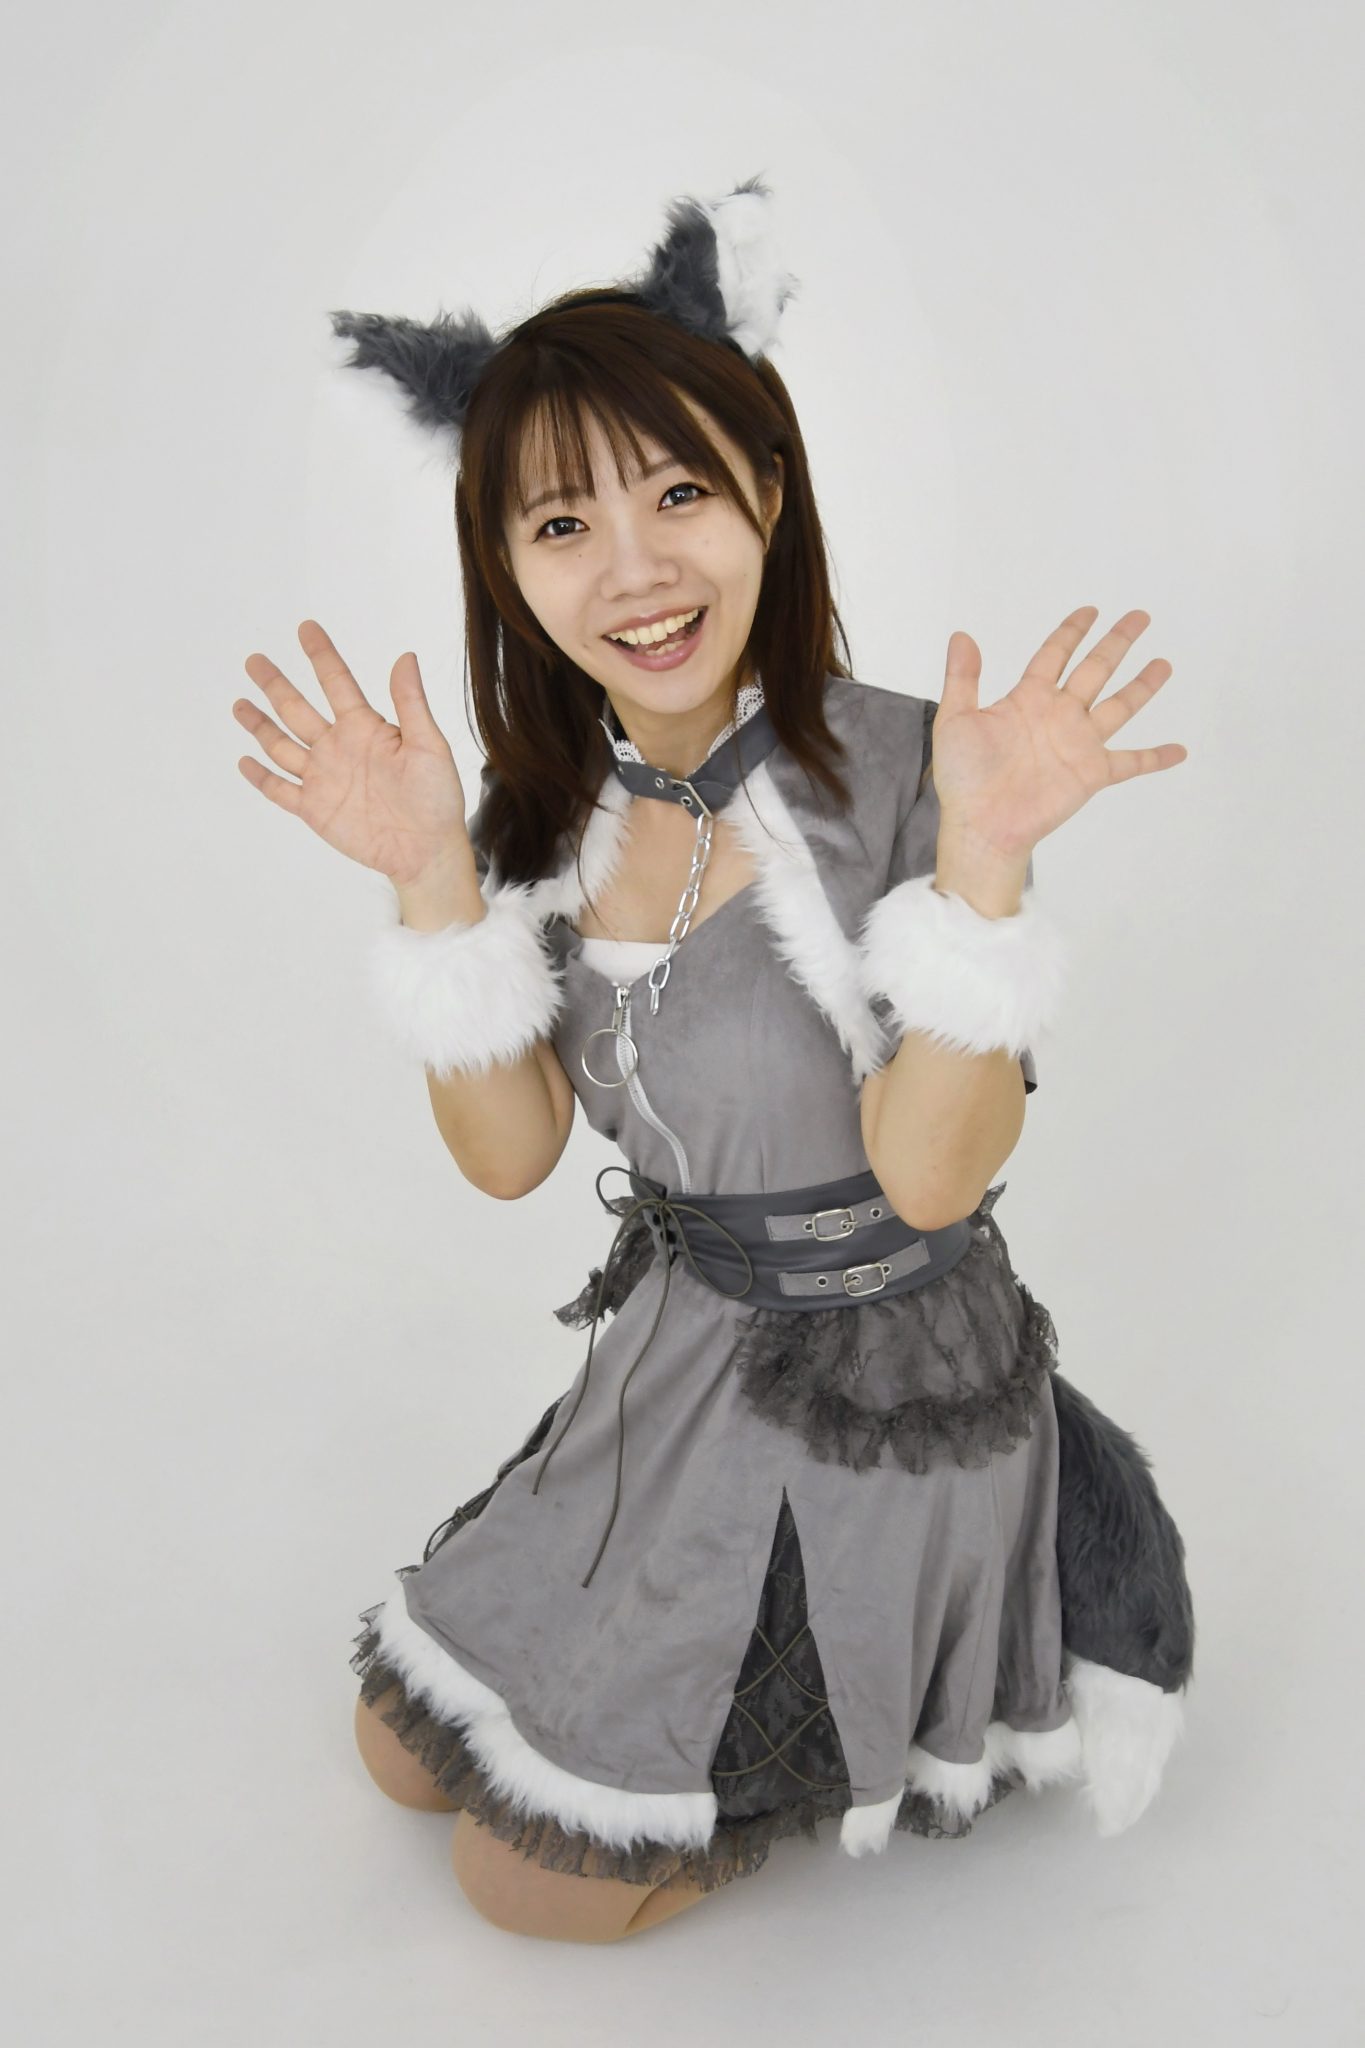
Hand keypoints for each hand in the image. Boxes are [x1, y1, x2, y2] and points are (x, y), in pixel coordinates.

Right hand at [233, 621, 473, 886]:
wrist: (426, 850)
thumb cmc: (437, 797)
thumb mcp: (428, 745)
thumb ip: (410, 703)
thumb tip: (405, 655)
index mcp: (365, 727)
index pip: (337, 682)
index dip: (321, 655)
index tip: (306, 627)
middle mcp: (339, 747)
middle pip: (298, 709)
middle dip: (275, 685)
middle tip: (254, 660)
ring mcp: (324, 778)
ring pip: (282, 745)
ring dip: (260, 726)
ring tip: (239, 704)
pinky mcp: (315, 809)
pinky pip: (281, 790)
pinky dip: (262, 777)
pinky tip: (245, 760)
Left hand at [930, 606, 1185, 860]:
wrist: (982, 824)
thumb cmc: (963, 778)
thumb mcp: (955, 719)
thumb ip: (962, 677)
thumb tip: (961, 636)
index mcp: (1028, 699)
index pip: (1055, 655)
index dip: (1072, 632)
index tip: (1090, 611)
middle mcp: (1059, 716)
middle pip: (1095, 669)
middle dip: (1117, 642)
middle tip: (1140, 617)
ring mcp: (1078, 743)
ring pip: (1120, 706)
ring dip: (1143, 686)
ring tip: (1164, 664)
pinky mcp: (1092, 773)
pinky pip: (1132, 763)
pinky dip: (1156, 757)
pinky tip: (1180, 750)